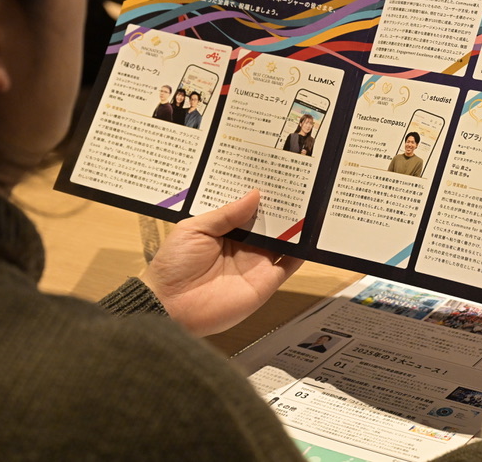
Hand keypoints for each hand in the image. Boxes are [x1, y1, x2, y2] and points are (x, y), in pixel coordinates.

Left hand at [141, 189, 302, 336]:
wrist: (170, 306)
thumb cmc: (174, 265)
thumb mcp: (195, 228)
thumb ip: (226, 213)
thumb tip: (255, 194)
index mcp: (225, 231)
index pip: (248, 209)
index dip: (260, 195)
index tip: (274, 175)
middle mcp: (244, 245)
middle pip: (269, 223)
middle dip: (282, 206)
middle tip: (299, 184)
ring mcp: (257, 263)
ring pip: (283, 241)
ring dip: (296, 226)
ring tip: (310, 203)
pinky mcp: (266, 282)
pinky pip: (289, 265)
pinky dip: (302, 252)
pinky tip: (311, 234)